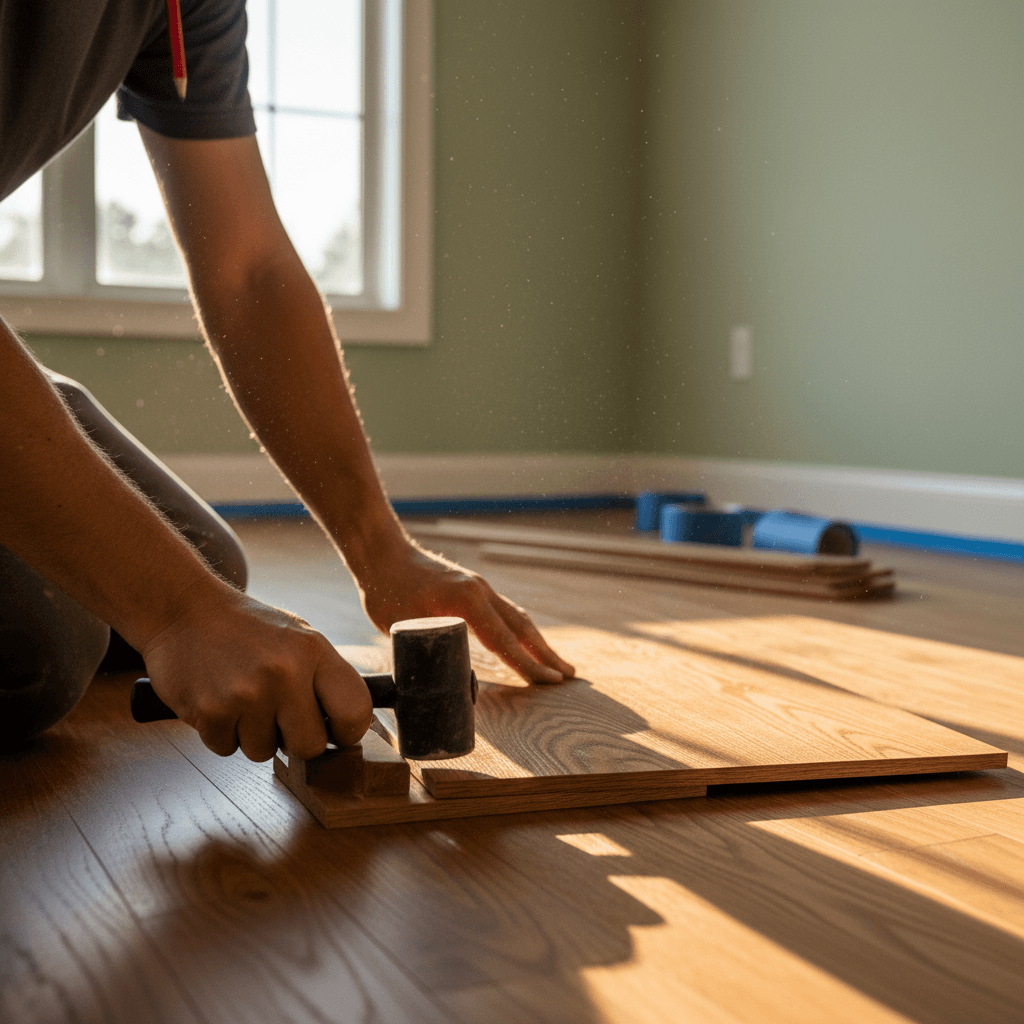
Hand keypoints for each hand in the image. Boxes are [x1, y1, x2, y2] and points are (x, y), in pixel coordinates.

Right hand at [140, 586, 371, 761]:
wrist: (183, 610)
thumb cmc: (246, 629)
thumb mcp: (298, 638)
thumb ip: (324, 678)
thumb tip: (350, 728)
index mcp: (313, 651)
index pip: (355, 710)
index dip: (348, 733)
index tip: (337, 735)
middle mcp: (284, 672)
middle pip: (310, 746)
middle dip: (294, 740)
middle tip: (278, 716)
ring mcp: (247, 693)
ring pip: (264, 752)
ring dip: (253, 735)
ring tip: (242, 698)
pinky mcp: (210, 711)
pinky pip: (227, 749)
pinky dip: (222, 733)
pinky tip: (218, 699)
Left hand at [356, 539, 574, 684]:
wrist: (381, 554)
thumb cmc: (387, 589)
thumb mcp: (404, 627)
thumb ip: (429, 654)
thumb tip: (449, 686)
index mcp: (467, 600)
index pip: (505, 639)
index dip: (528, 664)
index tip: (549, 681)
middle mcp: (480, 591)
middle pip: (522, 627)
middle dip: (546, 654)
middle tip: (568, 675)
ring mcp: (478, 587)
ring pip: (516, 618)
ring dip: (537, 642)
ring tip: (555, 663)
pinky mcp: (471, 588)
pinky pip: (504, 612)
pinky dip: (519, 630)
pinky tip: (524, 642)